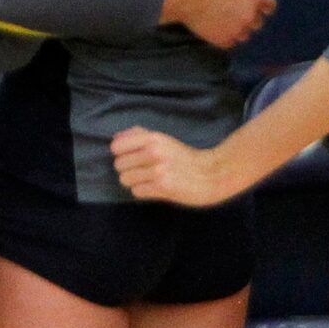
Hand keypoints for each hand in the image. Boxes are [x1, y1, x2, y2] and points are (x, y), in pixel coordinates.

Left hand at [112, 126, 241, 206]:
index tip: (131, 157)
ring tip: (149, 180)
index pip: (116, 146)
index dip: (120, 154)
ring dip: (135, 182)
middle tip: (143, 171)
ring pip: (125, 180)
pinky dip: (144, 191)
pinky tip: (155, 188)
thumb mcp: (164, 140)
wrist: (213, 174)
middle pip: (119, 165)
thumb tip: (116, 137)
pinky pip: (137, 191)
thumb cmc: (185, 157)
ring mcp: (158, 170)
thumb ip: (139, 136)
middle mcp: (154, 152)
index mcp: (154, 138)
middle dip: (128, 169)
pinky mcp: (163, 187)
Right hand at [165, 0, 275, 48]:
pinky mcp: (224, 40)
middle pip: (258, 23)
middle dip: (250, 18)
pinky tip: (217, 29)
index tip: (258, 5)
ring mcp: (237, 30)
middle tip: (237, 12)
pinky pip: (230, 42)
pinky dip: (226, 37)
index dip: (264, 5)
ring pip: (245, 35)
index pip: (270, 6)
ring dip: (238, 29)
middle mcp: (250, 16)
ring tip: (226, 23)